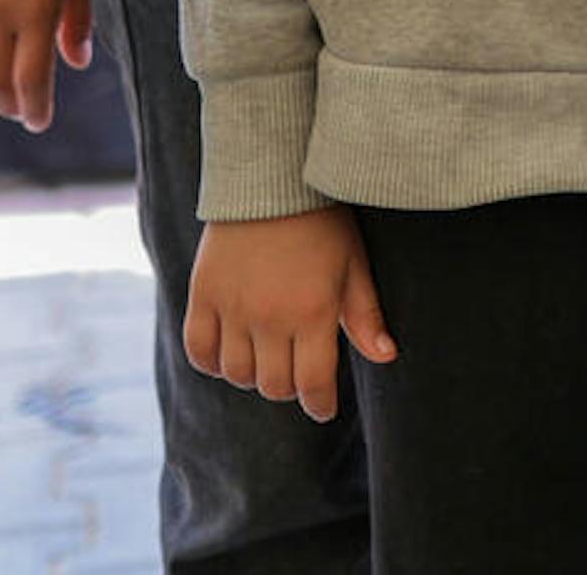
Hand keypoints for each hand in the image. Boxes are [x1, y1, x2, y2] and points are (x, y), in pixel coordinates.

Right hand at [184, 209, 394, 421]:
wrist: (271, 178)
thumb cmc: (323, 223)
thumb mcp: (354, 265)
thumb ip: (366, 316)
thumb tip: (387, 356)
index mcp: (313, 311)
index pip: (313, 383)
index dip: (319, 403)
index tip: (323, 408)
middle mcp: (270, 316)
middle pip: (274, 384)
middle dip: (289, 388)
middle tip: (296, 376)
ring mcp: (232, 307)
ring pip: (236, 373)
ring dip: (253, 376)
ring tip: (266, 359)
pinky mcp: (203, 294)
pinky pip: (199, 350)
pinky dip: (212, 362)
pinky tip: (229, 353)